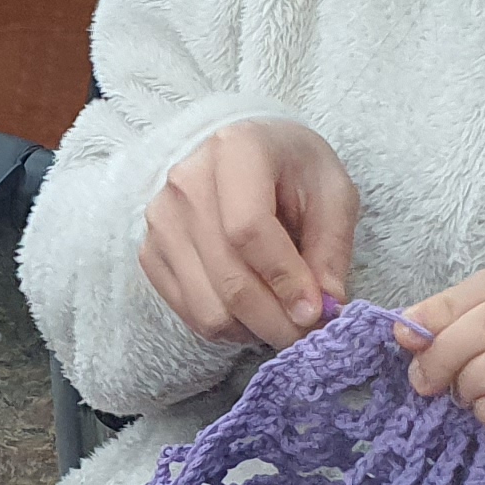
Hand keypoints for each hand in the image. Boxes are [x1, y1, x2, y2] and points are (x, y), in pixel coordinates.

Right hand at [142, 119, 357, 351]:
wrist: (245, 156)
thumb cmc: (295, 170)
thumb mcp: (334, 193)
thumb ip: (331, 248)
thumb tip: (326, 306)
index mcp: (236, 150)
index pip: (248, 229)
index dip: (284, 279)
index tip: (315, 311)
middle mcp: (186, 183)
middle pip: (228, 277)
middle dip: (276, 320)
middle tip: (309, 334)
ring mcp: (162, 220)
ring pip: (208, 307)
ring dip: (254, 329)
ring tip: (284, 318)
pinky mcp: (150, 252)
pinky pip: (189, 313)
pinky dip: (228, 327)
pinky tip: (253, 311)